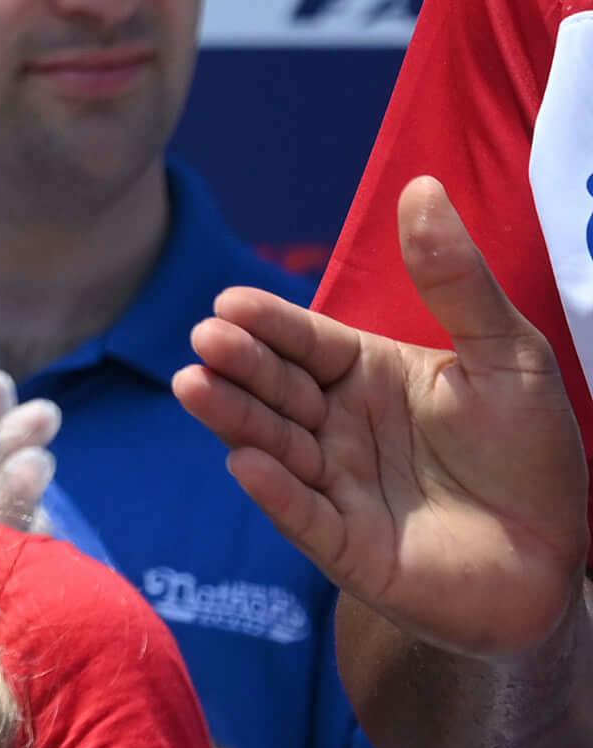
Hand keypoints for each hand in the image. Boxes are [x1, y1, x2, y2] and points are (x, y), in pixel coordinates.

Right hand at [174, 176, 590, 656]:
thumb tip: (420, 186)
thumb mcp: (509, 354)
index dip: (268, 324)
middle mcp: (336, 427)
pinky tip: (245, 463)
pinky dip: (273, 492)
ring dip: (233, 418)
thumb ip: (457, 280)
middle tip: (208, 340)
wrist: (553, 561)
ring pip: (273, 446)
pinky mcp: (343, 547)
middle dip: (240, 365)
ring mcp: (333, 487)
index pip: (304, 341)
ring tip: (195, 388)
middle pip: (276, 388)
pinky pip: (302, 516)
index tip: (230, 303)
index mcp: (365, 376)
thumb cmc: (529, 454)